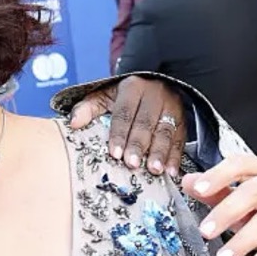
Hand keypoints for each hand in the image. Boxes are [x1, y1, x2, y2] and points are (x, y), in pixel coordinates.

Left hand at [70, 76, 186, 175]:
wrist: (152, 84)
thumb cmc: (121, 97)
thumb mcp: (102, 96)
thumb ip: (87, 109)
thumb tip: (73, 124)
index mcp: (132, 87)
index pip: (124, 113)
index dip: (119, 134)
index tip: (115, 153)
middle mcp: (155, 94)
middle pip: (145, 123)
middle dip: (138, 145)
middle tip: (131, 164)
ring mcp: (172, 106)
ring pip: (165, 131)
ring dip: (160, 152)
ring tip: (153, 170)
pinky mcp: (183, 119)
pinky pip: (181, 138)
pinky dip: (175, 156)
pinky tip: (170, 171)